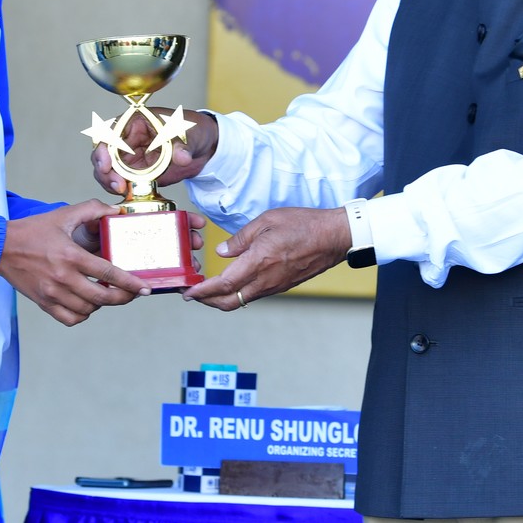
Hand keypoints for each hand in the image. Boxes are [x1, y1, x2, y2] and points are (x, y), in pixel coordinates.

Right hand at [0, 202, 148, 325]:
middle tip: (132, 293)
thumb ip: (90, 209)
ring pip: (88, 310)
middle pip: (102, 297)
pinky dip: (82, 315)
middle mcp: (62, 277)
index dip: (130, 283)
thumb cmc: (32, 231)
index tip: (145, 288)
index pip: (108, 273)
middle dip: (123, 298)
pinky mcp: (43, 303)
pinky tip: (86, 305)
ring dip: (102, 305)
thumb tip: (115, 211)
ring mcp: (52, 293)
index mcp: (70, 255)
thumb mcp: (62, 215)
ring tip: (106, 294)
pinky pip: (70, 319)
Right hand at [92, 108, 217, 196]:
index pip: (110, 131)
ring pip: (107, 169)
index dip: (103, 147)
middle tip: (116, 184)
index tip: (107, 164)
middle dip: (104, 170)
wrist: (204, 149)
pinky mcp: (135, 173)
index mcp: (136, 121)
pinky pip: (120, 181)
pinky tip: (125, 195)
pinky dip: (119, 189)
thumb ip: (184, 146)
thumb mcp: (190, 135)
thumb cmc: (193, 131)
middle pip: (103, 153)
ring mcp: (130, 157)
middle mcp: (128, 139)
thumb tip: (181, 157)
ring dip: (108, 181)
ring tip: (121, 191)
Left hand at [185, 206, 349, 310]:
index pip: (224, 285)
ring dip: (222, 297)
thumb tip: (222, 252)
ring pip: (242, 300)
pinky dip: (238, 292)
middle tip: (193, 295)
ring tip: (208, 288)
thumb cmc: (304, 225)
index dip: (203, 292)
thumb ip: (241, 238)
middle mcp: (265, 280)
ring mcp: (275, 286)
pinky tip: (233, 281)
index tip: (188, 293)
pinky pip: (255, 294)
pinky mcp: (282, 286)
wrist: (334, 237)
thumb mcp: (267, 221)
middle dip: (207, 301)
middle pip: (229, 301)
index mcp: (258, 262)